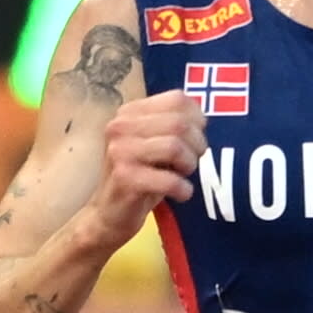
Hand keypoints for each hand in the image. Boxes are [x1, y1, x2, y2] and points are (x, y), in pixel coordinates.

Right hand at [83, 93, 205, 250]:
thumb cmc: (141, 175)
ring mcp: (119, 151)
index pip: (178, 99)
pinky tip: (180, 194)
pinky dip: (183, 189)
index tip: (195, 139)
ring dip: (189, 165)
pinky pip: (169, 179)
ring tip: (182, 175)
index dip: (197, 120)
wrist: (110, 213)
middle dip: (197, 145)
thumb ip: (175, 125)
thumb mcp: (156, 143)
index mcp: (129, 112)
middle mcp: (120, 126)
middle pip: (179, 123)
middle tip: (191, 162)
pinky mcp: (124, 178)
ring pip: (174, 147)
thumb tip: (202, 118)